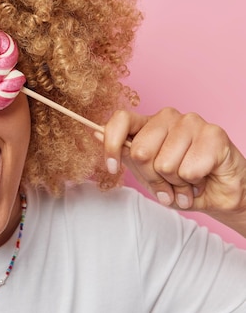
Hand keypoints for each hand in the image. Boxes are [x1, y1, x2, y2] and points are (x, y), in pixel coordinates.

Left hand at [100, 108, 245, 215]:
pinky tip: (201, 179)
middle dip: (152, 177)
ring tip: (186, 182)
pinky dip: (193, 183)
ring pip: (165, 164)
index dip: (111, 145)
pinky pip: (189, 169)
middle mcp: (168, 117)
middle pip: (141, 151)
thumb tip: (94, 132)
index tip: (112, 169)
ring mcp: (191, 122)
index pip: (120, 119)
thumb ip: (125, 153)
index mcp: (148, 123)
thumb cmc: (181, 182)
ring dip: (176, 184)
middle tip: (167, 185)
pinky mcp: (214, 134)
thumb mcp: (146, 173)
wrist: (219, 195)